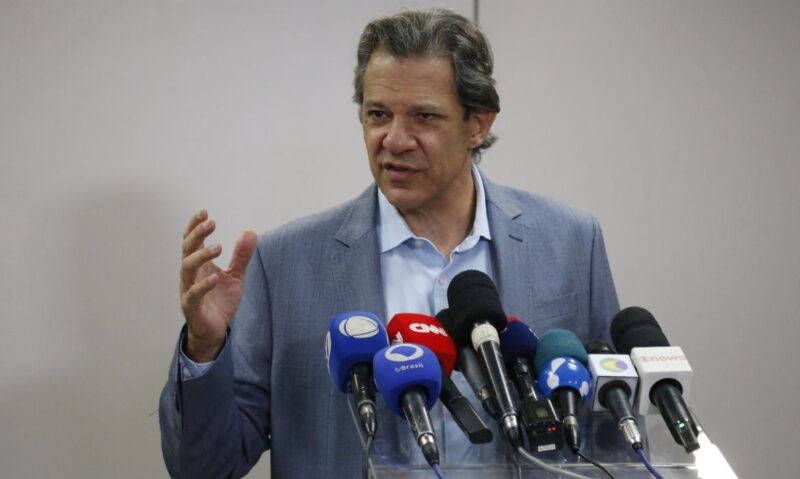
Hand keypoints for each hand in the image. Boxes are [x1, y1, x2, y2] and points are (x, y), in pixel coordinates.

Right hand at [179, 209, 256, 361]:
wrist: (215, 330)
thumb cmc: (221, 300)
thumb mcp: (236, 275)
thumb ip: (242, 256)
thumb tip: (250, 232)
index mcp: (199, 265)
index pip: (192, 241)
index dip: (195, 226)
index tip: (205, 212)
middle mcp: (190, 274)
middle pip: (187, 249)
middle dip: (197, 234)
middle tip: (211, 223)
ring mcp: (188, 289)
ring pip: (187, 268)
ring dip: (201, 255)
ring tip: (219, 247)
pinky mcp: (191, 307)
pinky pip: (193, 294)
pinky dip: (203, 285)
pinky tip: (215, 277)